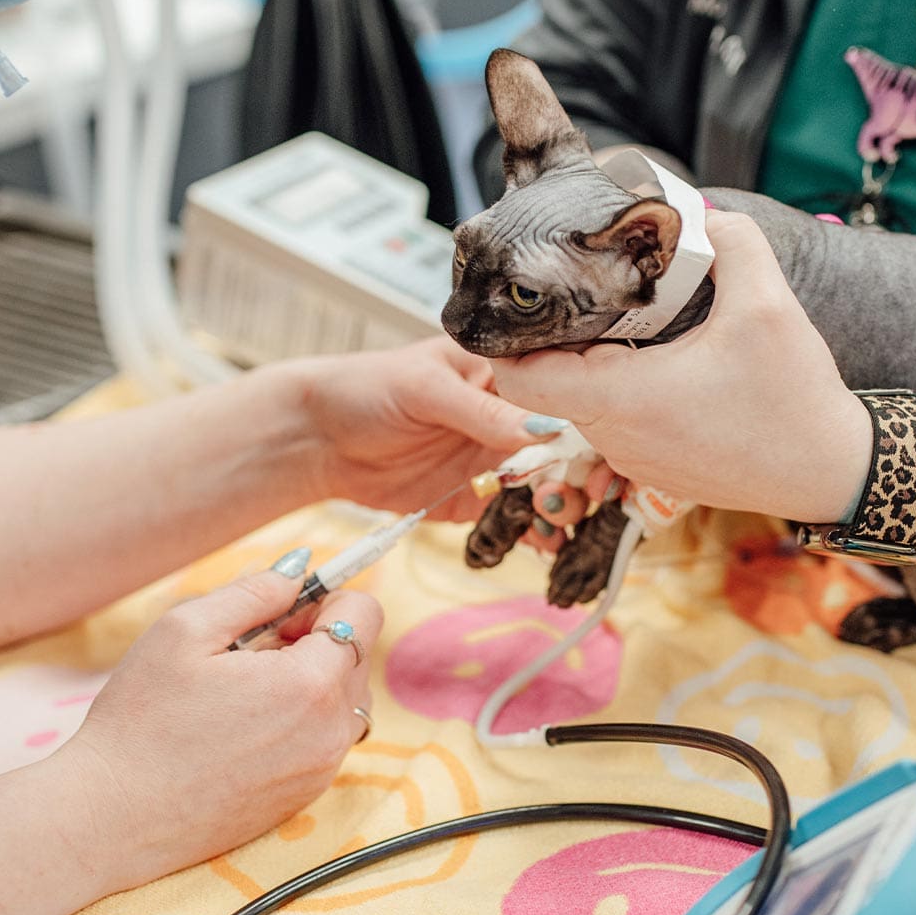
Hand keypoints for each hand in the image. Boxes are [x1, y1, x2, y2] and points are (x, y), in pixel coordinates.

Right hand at [55, 570, 381, 886]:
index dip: (325, 599)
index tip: (279, 612)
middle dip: (314, 640)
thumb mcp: (185, 630)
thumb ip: (254, 591)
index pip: (363, 615)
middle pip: (356, 657)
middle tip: (247, 652)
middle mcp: (330, 732)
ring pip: (343, 701)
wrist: (113, 817)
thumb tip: (301, 568)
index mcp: (309, 683)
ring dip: (309, 683)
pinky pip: (324, 740)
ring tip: (241, 692)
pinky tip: (240, 730)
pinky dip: (298, 722)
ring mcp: (321, 770)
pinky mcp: (305, 797)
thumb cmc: (141, 720)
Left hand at [289, 338, 558, 521]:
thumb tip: (549, 427)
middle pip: (565, 447)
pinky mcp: (476, 499)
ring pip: (547, 485)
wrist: (318, 439)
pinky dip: (534, 532)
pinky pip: (516, 517)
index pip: (562, 395)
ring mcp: (495, 460)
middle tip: (576, 494)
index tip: (596, 451)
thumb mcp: (427, 388)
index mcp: (505, 373)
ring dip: (561, 505)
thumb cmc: (366, 388)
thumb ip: (487, 411)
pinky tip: (544, 541)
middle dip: (579, 473)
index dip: (585, 423)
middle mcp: (510, 417)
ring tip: (556, 518)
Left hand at [490, 211, 872, 522]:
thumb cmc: (795, 399)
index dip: (506, 339)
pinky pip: (614, 424)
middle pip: (548, 384)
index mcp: (622, 399)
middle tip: (583, 289)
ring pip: (582, 405)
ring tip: (623, 318)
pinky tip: (656, 356)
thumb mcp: (769, 305)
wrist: (832, 473)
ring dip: (591, 363)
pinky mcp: (656, 469)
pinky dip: (619, 390)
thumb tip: (705, 213)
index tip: (528, 299)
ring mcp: (632, 459)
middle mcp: (615, 437)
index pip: (518, 377)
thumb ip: (733, 243)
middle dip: (557, 336)